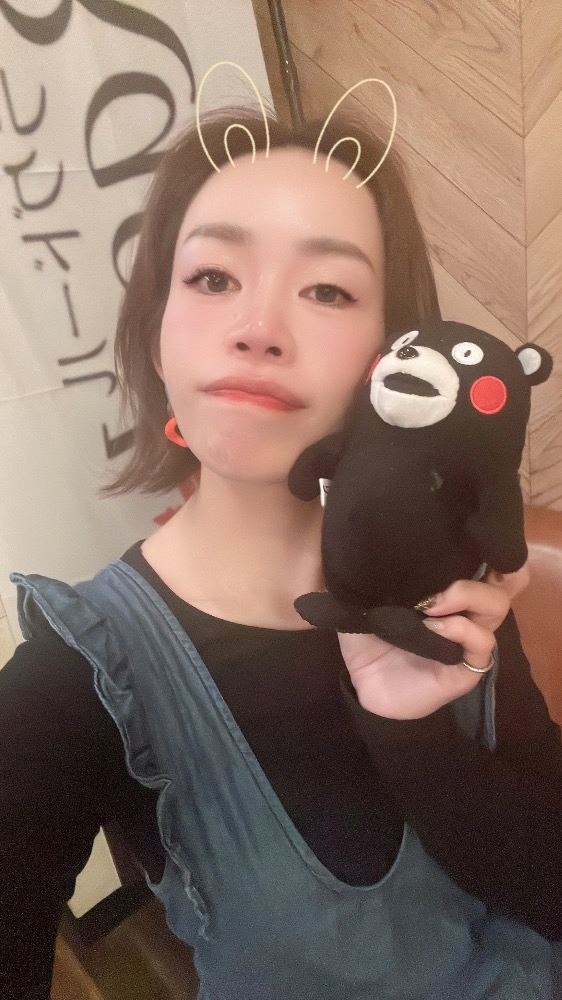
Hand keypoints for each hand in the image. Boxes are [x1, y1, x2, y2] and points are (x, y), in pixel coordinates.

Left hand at [339, 564, 528, 720]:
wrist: (362, 685)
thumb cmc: (369, 640)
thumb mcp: (366, 602)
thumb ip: (373, 578)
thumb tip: (368, 549)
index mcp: (446, 596)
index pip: (483, 567)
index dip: (483, 554)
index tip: (458, 546)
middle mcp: (464, 614)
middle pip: (497, 582)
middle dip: (473, 577)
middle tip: (439, 587)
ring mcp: (469, 641)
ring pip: (496, 607)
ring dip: (467, 597)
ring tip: (433, 605)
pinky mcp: (467, 669)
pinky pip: (482, 644)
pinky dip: (461, 629)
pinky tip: (433, 628)